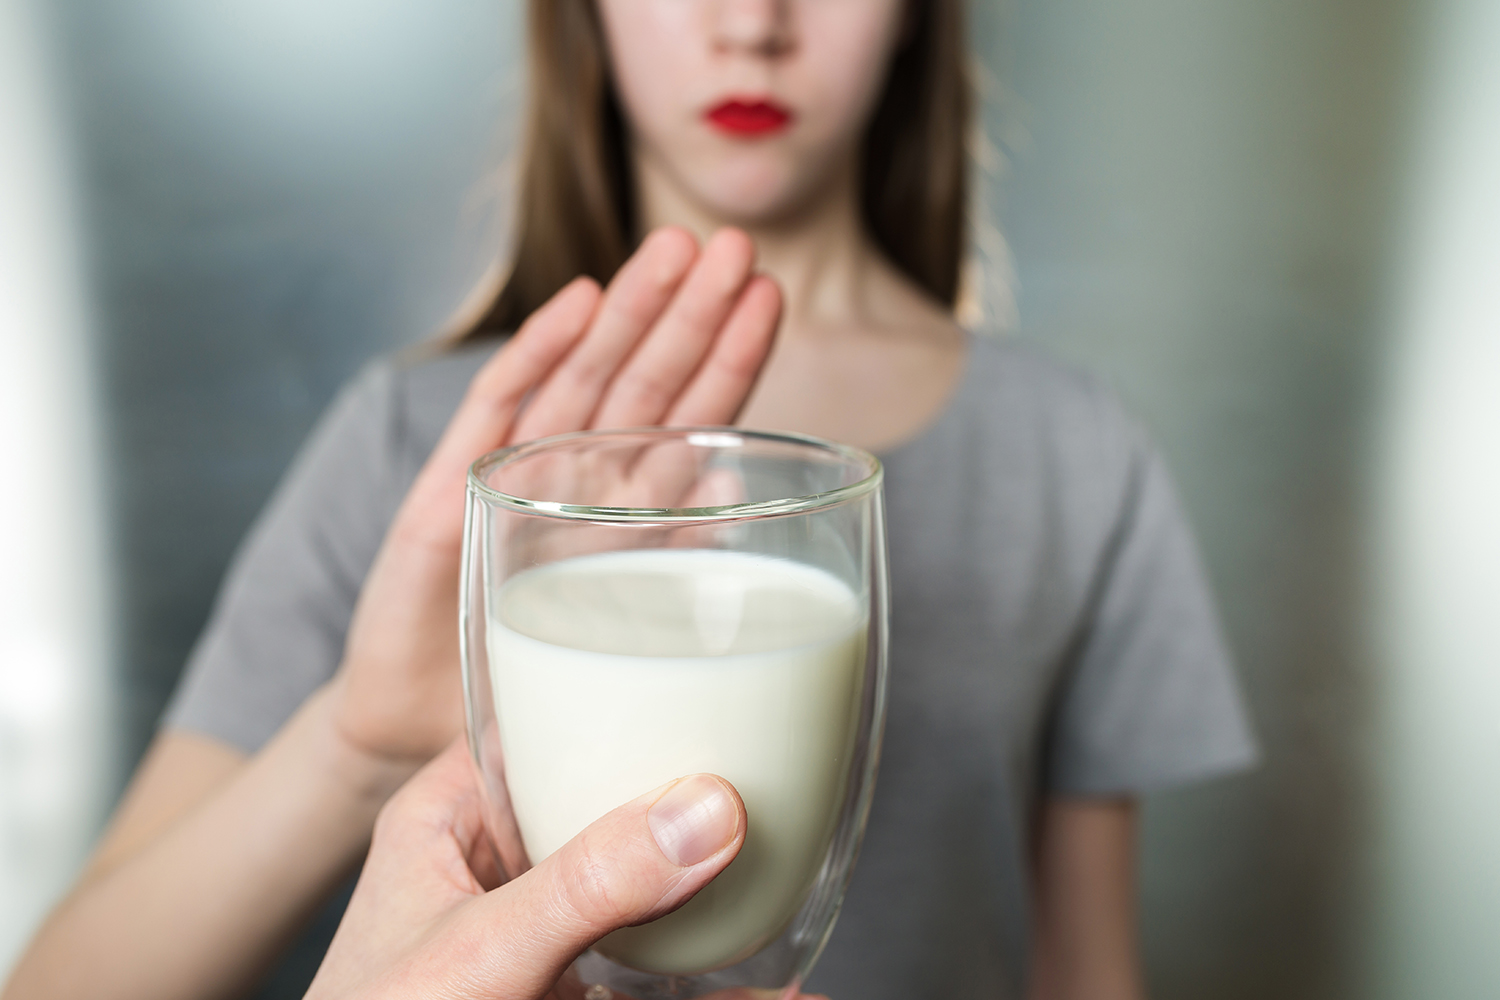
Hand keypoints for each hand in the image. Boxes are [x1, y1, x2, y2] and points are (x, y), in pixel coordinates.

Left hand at [306, 741, 818, 999]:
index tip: (708, 678)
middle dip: (696, 804)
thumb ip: (585, 885)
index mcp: (452, 820)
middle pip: (615, 810)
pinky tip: (785, 991)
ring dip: (725, 900)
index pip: (541, 724)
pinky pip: (661, 990)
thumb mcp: (479, 950)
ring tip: (802, 882)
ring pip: (649, 901)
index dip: (619, 696)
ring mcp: (541, 945)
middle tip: (781, 784)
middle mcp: (502, 872)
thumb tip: (707, 811)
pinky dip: (723, 990)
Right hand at [329, 227, 780, 767]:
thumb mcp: (611, 628)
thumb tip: (737, 499)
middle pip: (642, 382)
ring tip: (672, 252)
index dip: (727, 360)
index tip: (769, 297)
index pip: (687, 422)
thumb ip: (664, 561)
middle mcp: (573, 479)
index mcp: (621, 512)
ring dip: (628, 315)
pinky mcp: (452, 494)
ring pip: (581, 381)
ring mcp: (512, 477)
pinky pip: (497, 414)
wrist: (418, 735)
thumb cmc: (529, 682)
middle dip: (688, 313)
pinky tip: (579, 303)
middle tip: (734, 246)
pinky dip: (537, 357)